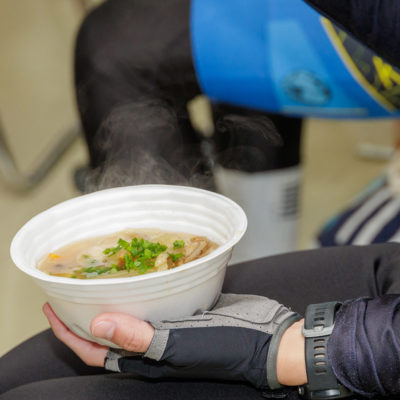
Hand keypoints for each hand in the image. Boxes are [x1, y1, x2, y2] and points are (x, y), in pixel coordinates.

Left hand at [44, 294, 303, 390]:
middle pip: (110, 331)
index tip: (52, 308)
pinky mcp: (186, 309)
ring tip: (100, 275)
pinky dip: (143, 287)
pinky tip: (141, 271)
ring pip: (132, 312)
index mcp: (147, 358)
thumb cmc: (226, 347)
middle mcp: (154, 343)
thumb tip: (98, 323)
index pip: (95, 350)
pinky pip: (156, 299)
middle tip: (72, 287)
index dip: (69, 333)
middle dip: (86, 312)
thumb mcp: (181, 345)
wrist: (267, 337)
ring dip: (114, 296)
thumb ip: (140, 337)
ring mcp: (170, 326)